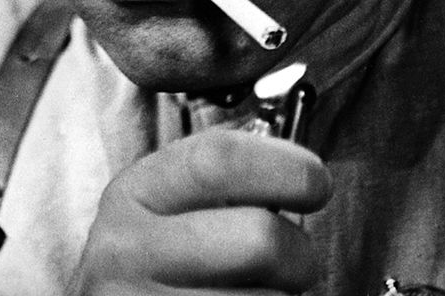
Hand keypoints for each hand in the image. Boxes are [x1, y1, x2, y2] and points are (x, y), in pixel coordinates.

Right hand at [69, 129, 331, 294]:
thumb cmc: (155, 260)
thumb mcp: (163, 206)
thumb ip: (218, 183)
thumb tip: (305, 177)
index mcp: (135, 193)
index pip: (219, 160)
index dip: (284, 167)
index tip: (315, 183)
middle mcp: (129, 249)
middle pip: (259, 238)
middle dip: (299, 253)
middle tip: (294, 262)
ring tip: (253, 292)